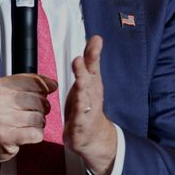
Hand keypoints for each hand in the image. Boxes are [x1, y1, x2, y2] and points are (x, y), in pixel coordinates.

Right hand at [0, 74, 57, 174]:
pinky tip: (27, 133)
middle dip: (43, 107)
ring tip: (27, 124)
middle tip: (33, 111)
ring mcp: (1, 119)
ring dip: (39, 123)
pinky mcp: (6, 137)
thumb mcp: (7, 94)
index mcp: (0, 86)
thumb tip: (52, 84)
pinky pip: (36, 134)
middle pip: (39, 100)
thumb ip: (28, 85)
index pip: (32, 80)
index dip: (46, 85)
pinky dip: (36, 135)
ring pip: (39, 118)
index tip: (51, 88)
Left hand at [63, 35, 116, 174]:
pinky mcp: (82, 124)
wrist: (94, 137)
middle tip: (80, 59)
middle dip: (84, 69)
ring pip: (85, 98)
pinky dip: (80, 112)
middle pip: (89, 79)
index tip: (96, 39)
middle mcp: (92, 94)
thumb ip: (90, 60)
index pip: (93, 65)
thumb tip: (96, 38)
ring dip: (82, 89)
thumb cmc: (87, 103)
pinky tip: (78, 106)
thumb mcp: (88, 79)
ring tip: (79, 81)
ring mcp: (89, 109)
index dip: (93, 53)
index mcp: (92, 82)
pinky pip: (81, 117)